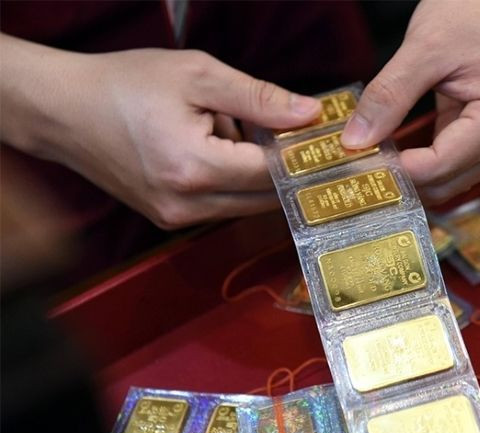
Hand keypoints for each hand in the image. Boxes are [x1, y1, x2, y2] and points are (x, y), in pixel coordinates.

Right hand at [1, 35, 320, 228]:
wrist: (62, 109)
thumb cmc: (124, 85)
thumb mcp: (197, 75)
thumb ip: (258, 98)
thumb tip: (308, 115)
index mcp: (194, 168)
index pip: (272, 173)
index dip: (301, 156)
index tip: (325, 140)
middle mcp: (186, 205)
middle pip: (263, 197)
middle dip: (282, 167)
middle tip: (294, 134)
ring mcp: (175, 218)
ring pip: (244, 204)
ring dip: (255, 174)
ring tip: (235, 130)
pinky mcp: (169, 218)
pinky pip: (221, 205)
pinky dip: (232, 180)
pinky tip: (217, 146)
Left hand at [340, 0, 479, 202]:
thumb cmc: (474, 8)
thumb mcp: (423, 47)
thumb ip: (389, 96)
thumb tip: (355, 141)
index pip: (444, 163)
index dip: (401, 169)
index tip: (361, 161)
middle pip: (451, 180)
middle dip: (407, 177)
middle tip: (363, 164)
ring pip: (455, 178)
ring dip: (417, 173)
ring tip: (378, 157)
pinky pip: (460, 162)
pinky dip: (429, 160)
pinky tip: (400, 152)